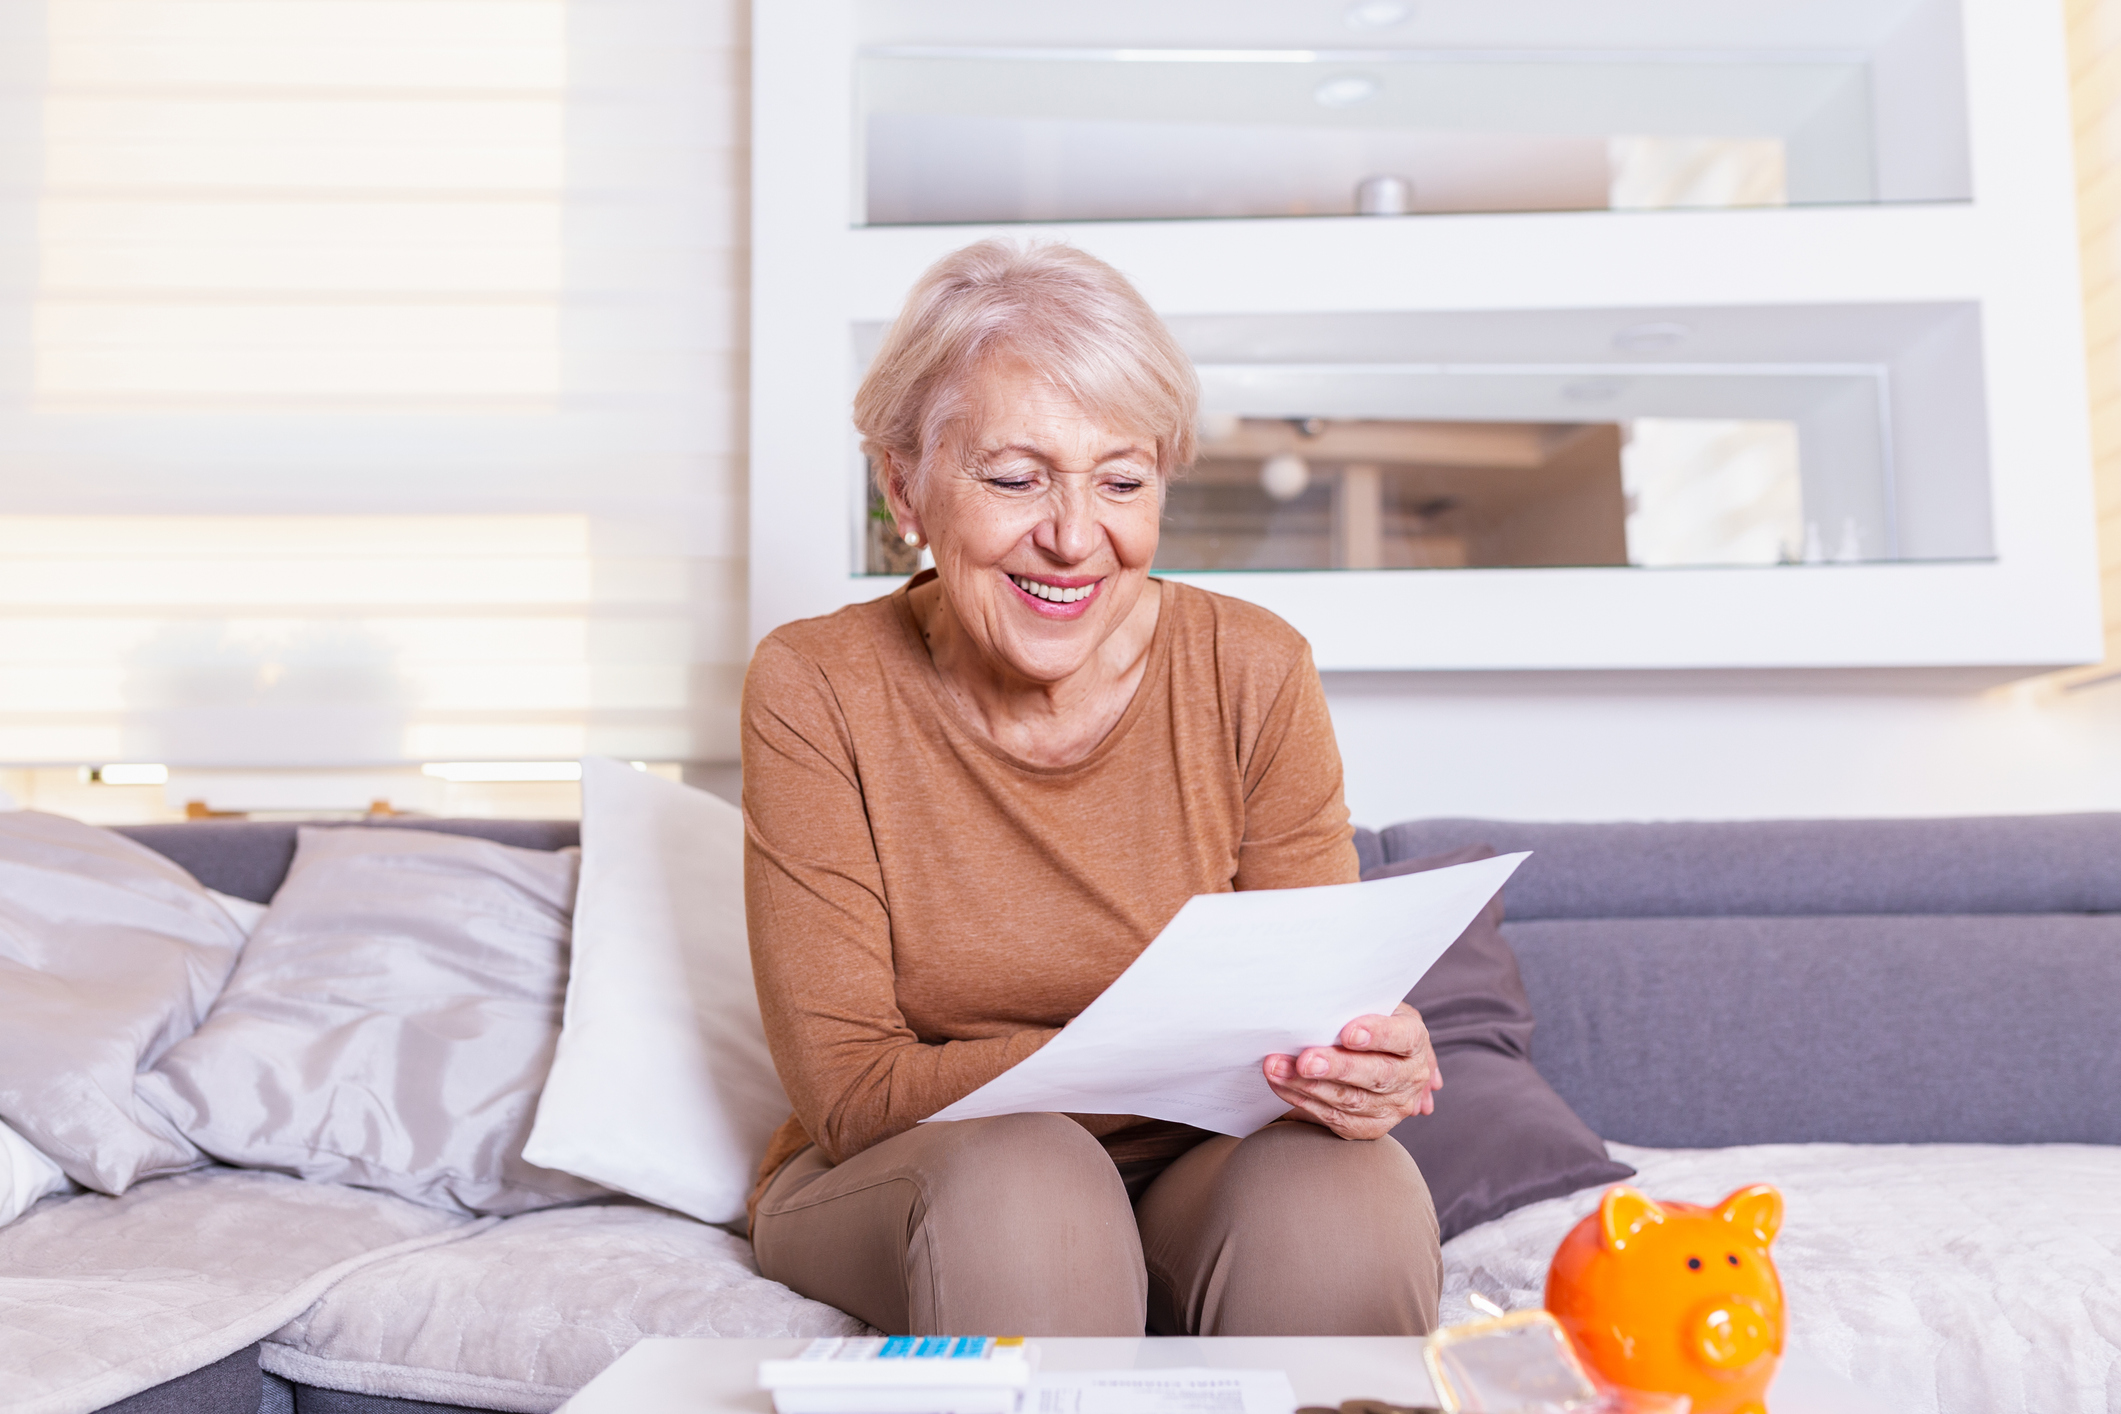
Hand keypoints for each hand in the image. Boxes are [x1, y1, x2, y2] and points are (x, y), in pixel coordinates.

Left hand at [1262, 1002, 1440, 1140]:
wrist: (1372, 1058)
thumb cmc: (1365, 1023)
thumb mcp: (1370, 1006)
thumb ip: (1354, 1007)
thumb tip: (1322, 1005)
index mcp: (1415, 1042)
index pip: (1404, 1038)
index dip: (1378, 1035)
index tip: (1349, 1033)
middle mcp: (1410, 1078)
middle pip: (1376, 1074)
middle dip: (1337, 1067)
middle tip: (1305, 1060)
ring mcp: (1393, 1107)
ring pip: (1350, 1100)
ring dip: (1308, 1085)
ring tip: (1277, 1068)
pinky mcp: (1369, 1127)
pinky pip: (1335, 1118)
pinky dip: (1303, 1100)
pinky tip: (1281, 1084)